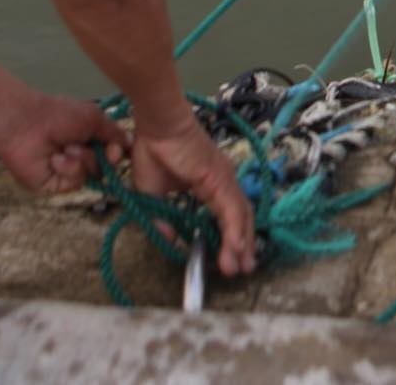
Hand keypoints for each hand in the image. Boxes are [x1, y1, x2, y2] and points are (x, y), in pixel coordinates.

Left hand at [0, 87, 127, 193]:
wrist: (26, 124)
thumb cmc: (59, 115)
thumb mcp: (94, 118)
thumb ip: (115, 133)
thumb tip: (130, 145)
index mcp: (90, 138)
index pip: (113, 152)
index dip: (118, 153)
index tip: (115, 150)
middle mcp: (81, 156)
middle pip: (106, 167)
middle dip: (102, 157)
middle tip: (91, 147)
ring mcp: (67, 172)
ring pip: (92, 175)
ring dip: (82, 159)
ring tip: (66, 147)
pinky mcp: (54, 185)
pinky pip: (74, 183)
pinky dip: (68, 169)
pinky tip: (56, 158)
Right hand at [130, 113, 257, 275]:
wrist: (156, 125)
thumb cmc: (153, 151)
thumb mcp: (153, 195)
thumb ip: (163, 219)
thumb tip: (171, 241)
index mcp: (211, 184)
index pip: (227, 215)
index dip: (229, 238)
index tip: (227, 260)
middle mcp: (224, 181)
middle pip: (241, 218)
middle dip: (242, 246)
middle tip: (242, 270)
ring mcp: (225, 178)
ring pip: (240, 216)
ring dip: (241, 244)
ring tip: (240, 268)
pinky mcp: (220, 178)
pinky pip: (231, 209)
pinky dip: (235, 230)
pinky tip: (235, 249)